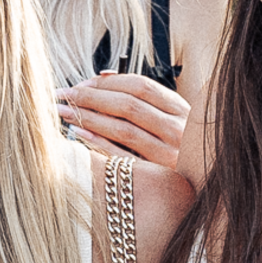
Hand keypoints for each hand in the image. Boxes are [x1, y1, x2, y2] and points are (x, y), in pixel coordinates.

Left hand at [57, 72, 189, 168]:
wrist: (197, 186)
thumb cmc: (175, 146)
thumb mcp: (168, 118)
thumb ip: (142, 98)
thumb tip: (102, 76)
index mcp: (181, 109)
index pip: (140, 86)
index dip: (106, 83)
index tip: (80, 84)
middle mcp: (178, 130)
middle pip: (128, 105)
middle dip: (91, 98)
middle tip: (64, 95)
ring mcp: (170, 155)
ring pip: (123, 130)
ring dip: (89, 118)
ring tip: (64, 112)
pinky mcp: (156, 177)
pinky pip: (122, 156)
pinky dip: (98, 143)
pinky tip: (78, 134)